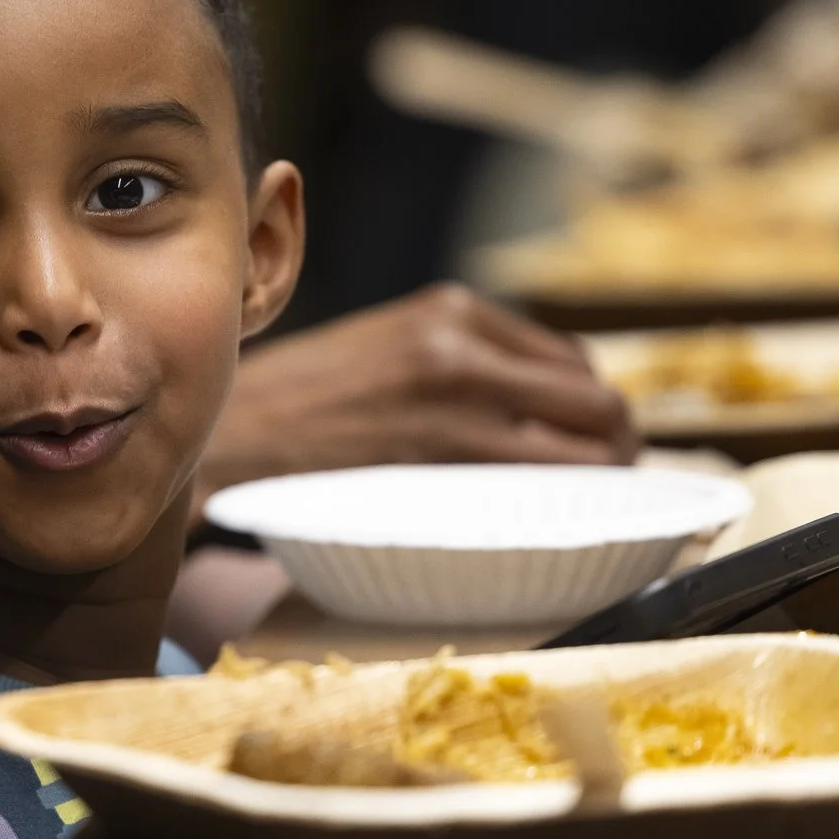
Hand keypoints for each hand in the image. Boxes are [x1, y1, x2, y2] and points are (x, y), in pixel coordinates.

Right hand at [198, 284, 636, 494]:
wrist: (223, 436)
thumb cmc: (293, 406)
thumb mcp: (376, 349)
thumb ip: (448, 360)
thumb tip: (528, 404)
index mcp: (448, 310)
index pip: (568, 360)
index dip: (591, 411)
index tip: (588, 445)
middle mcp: (462, 346)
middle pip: (595, 402)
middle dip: (614, 449)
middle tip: (605, 489)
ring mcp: (456, 404)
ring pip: (586, 451)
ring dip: (599, 488)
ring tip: (583, 516)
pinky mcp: (441, 461)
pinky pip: (542, 490)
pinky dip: (562, 511)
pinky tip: (546, 527)